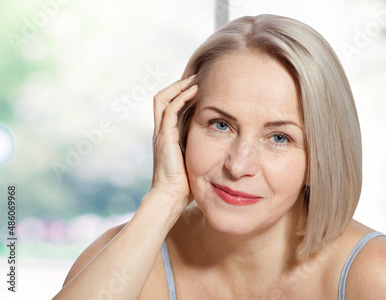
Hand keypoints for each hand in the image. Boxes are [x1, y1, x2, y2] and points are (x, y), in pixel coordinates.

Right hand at [150, 75, 197, 205]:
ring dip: (179, 86)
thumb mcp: (196, 162)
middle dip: (179, 84)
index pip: (169, 106)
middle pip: (163, 98)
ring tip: (196, 78)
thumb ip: (202, 150)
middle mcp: (161, 132)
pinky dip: (181, 97)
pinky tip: (195, 91)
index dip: (181, 93)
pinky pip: (170, 109)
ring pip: (162, 99)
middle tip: (198, 76)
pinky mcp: (164, 137)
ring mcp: (160, 133)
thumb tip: (222, 147)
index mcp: (167, 136)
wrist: (172, 198)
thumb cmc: (186, 185)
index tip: (200, 86)